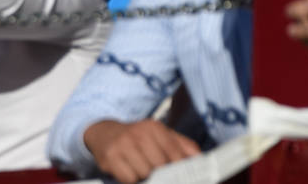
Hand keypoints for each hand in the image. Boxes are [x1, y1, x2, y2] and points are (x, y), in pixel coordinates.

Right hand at [83, 118, 199, 183]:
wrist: (104, 133)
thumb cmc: (139, 138)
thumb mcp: (162, 136)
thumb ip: (184, 146)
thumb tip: (202, 160)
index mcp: (155, 128)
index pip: (176, 156)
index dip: (181, 171)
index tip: (183, 178)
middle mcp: (139, 133)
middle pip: (160, 167)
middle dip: (161, 174)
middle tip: (158, 173)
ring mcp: (123, 144)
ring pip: (144, 174)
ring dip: (145, 177)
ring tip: (141, 170)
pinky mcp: (110, 156)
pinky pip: (129, 179)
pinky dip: (130, 179)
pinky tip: (128, 171)